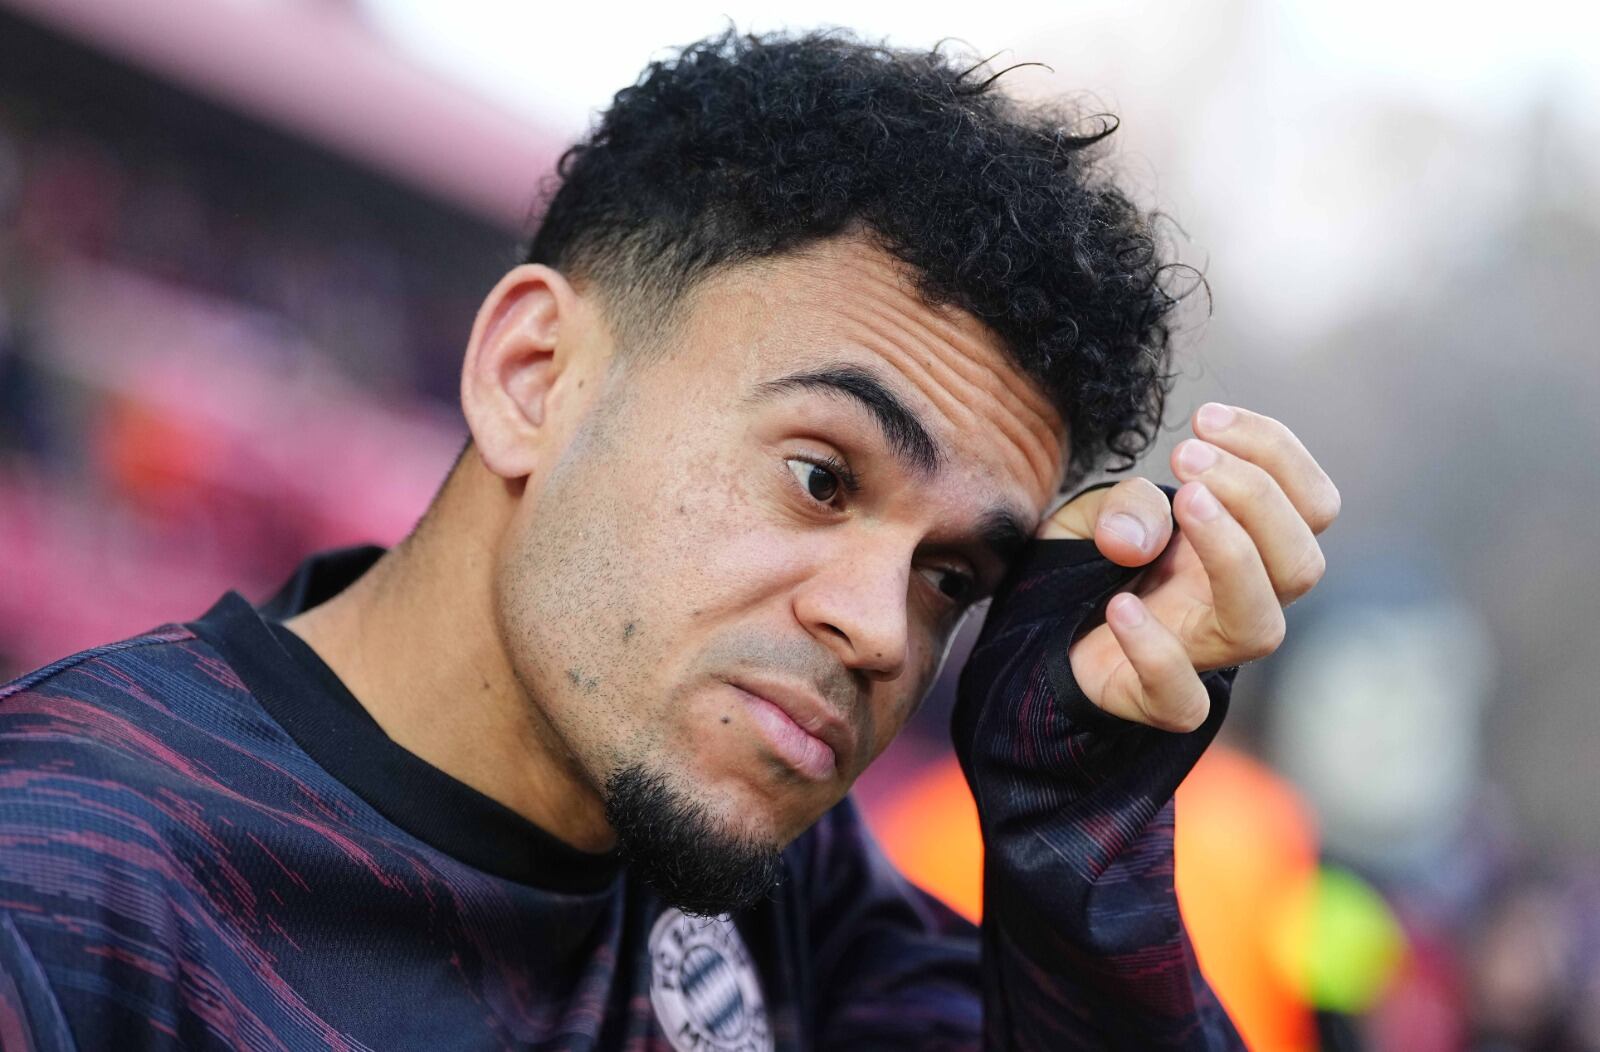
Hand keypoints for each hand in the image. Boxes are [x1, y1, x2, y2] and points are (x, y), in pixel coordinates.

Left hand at [1039, 403, 1339, 731]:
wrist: (1043, 638)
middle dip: (1256, 496)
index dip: (1275, 452)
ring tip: (1184, 503)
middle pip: (1302, 563)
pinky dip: (1155, 651)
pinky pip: (1183, 697)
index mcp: (1248, 545)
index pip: (1311, 504)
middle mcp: (1239, 599)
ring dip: (1232, 556)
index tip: (1205, 420)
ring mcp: (1205, 653)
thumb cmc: (1093, 566)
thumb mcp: (1101, 513)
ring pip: (1263, 627)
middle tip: (1186, 457)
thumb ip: (1126, 506)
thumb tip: (1138, 536)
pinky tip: (1119, 604)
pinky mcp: (1161, 700)